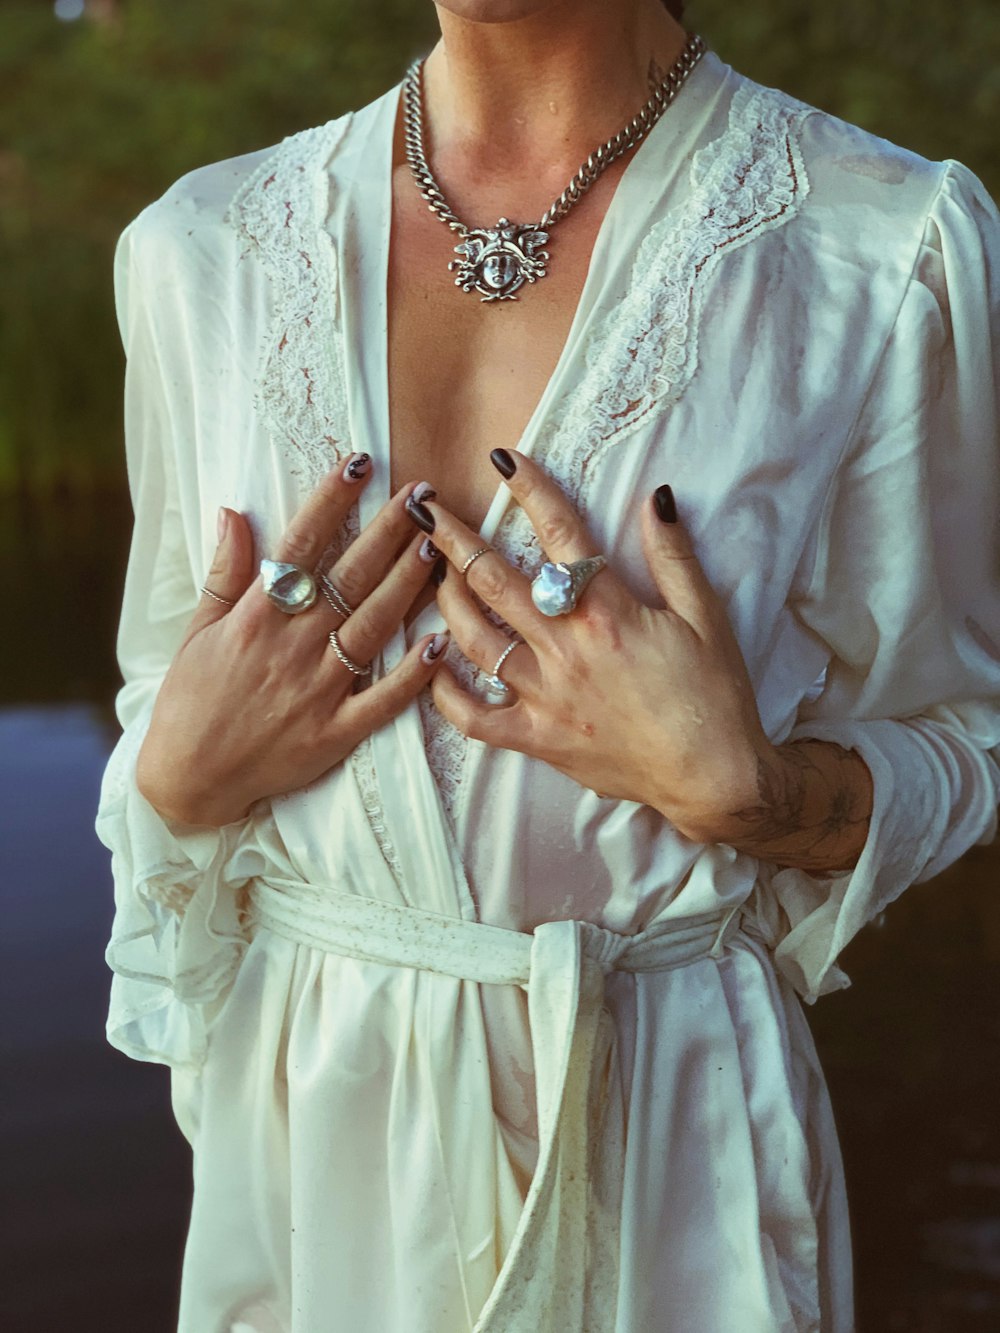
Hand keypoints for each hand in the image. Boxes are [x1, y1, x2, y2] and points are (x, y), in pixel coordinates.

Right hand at [136, 459, 448, 827]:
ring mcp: (317, 691)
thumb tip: (234, 512)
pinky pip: (382, 701)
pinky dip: (412, 674)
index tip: (360, 463)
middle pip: (349, 578)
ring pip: (373, 627)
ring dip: (408, 584)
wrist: (188, 779)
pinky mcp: (335, 733)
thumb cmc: (191, 700)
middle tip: (423, 494)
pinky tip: (441, 641)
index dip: (331, 502)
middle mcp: (291, 648)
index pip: (301, 546)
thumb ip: (225, 574)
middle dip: (388, 531)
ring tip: (437, 544)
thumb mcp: (196, 632)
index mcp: (255, 619)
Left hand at [407, 449, 777, 841]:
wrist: (715, 778)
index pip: (560, 533)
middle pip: (494, 580)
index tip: (503, 459)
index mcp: (607, 612)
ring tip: (432, 574)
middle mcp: (565, 649)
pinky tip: (432, 666)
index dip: (530, 488)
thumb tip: (655, 497)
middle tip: (425, 509)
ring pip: (474, 640)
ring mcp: (545, 696)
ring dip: (446, 601)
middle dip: (454, 539)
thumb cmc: (715, 696)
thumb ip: (673, 556)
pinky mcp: (538, 739)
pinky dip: (446, 694)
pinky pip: (475, 718)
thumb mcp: (705, 616)